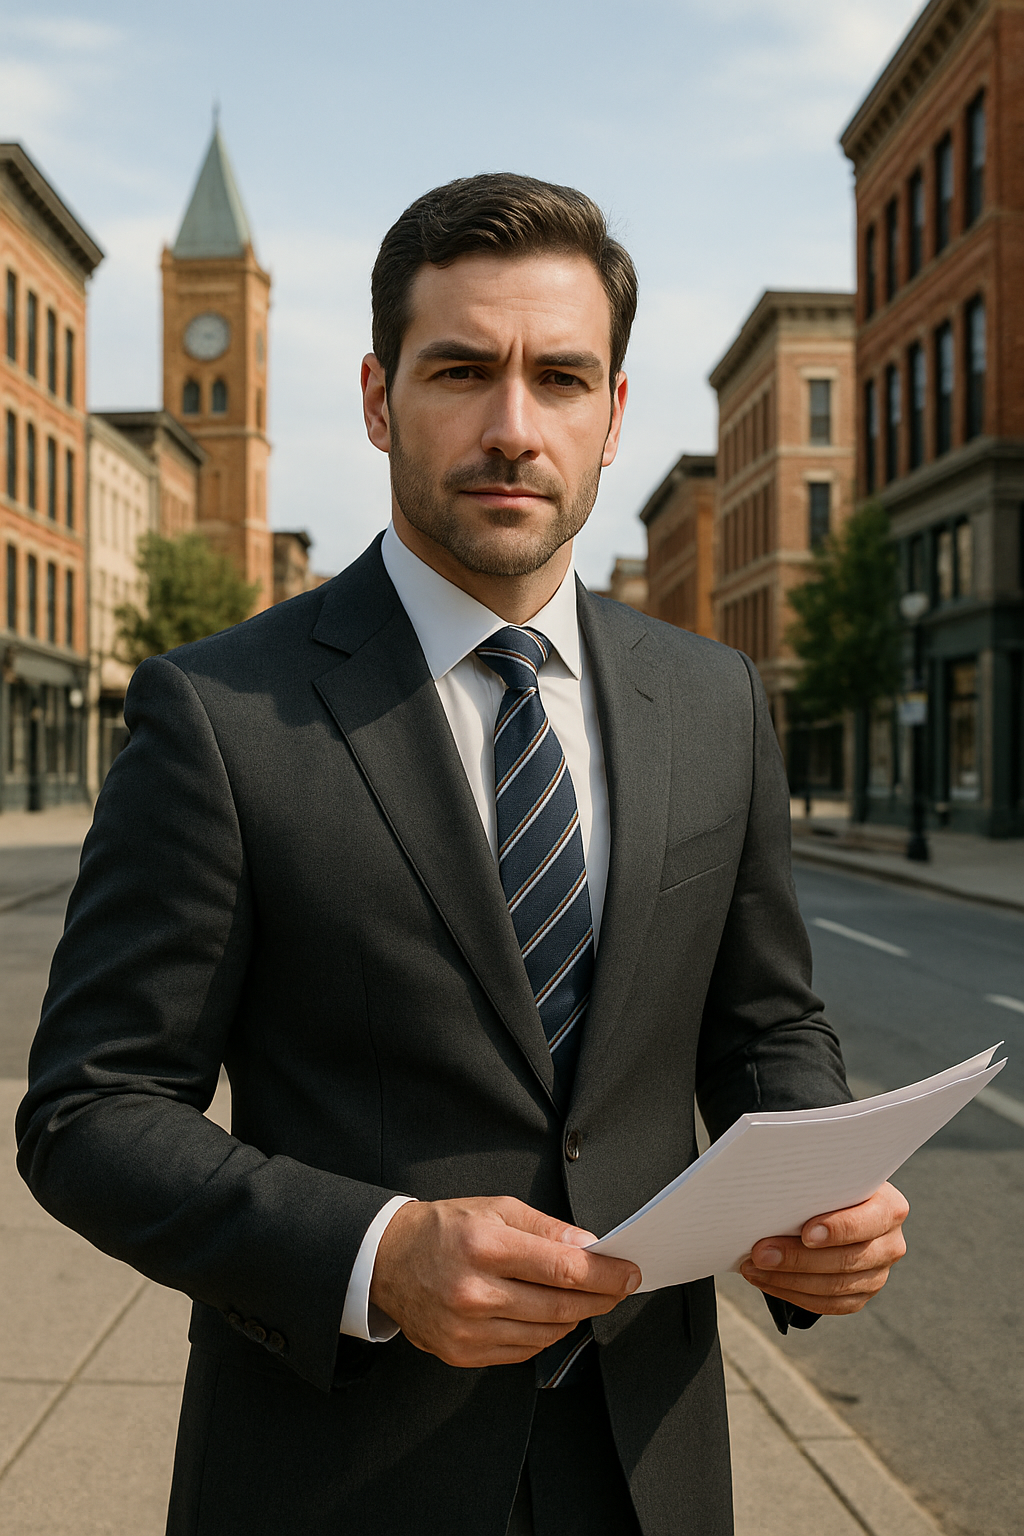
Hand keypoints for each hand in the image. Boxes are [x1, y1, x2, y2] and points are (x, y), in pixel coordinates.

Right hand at [369, 1196, 641, 1367]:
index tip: (629, 1273)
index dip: (605, 1274)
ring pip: (546, 1333)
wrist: (387, 1261)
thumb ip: (546, 1228)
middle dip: (600, 1298)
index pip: (562, 1269)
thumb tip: (590, 1245)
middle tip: (619, 1288)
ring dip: (575, 1316)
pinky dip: (546, 1334)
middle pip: (560, 1306)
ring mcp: (467, 1330)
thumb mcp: (495, 1210)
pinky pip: (523, 1351)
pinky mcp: (462, 1354)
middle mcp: (475, 1293)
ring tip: (586, 1298)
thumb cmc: (444, 1228)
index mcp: (484, 1248)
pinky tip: (550, 1315)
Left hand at [740, 1181, 908, 1314]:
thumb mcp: (830, 1175)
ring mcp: (878, 1273)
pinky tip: (766, 1281)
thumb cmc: (829, 1183)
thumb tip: (774, 1190)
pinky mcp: (861, 1294)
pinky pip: (828, 1304)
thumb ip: (816, 1183)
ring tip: (753, 1267)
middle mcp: (890, 1243)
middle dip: (797, 1258)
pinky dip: (793, 1294)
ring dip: (787, 1279)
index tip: (806, 1233)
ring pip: (834, 1286)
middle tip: (760, 1253)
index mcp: (890, 1207)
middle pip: (845, 1260)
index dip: (837, 1230)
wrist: (839, 1202)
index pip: (866, 1222)